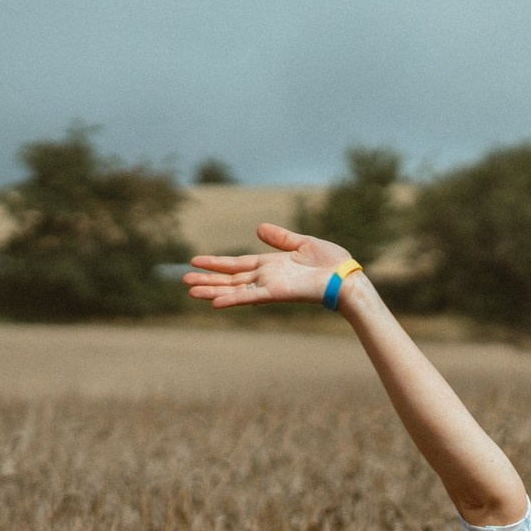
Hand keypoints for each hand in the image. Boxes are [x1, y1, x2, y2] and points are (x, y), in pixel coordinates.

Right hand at [184, 223, 354, 307]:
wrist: (346, 277)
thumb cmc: (331, 263)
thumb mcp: (303, 243)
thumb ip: (280, 238)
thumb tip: (258, 228)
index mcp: (270, 265)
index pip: (237, 264)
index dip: (216, 263)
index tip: (195, 261)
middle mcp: (266, 277)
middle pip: (230, 279)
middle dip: (207, 280)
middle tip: (184, 281)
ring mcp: (269, 286)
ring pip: (235, 289)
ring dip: (212, 290)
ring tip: (190, 291)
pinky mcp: (276, 294)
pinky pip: (250, 297)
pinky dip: (233, 299)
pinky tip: (215, 302)